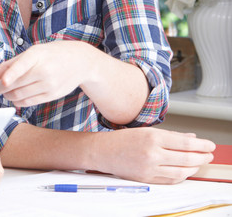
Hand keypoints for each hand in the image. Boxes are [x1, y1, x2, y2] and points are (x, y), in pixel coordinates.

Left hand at [0, 41, 88, 106]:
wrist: (80, 62)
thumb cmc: (51, 55)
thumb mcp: (32, 52)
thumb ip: (10, 64)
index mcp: (37, 54)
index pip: (22, 65)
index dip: (10, 75)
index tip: (2, 82)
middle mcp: (44, 70)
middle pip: (17, 83)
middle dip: (1, 88)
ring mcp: (49, 84)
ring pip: (21, 95)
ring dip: (8, 96)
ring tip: (4, 92)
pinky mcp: (53, 95)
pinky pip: (30, 102)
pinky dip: (18, 102)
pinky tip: (15, 98)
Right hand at [93, 127, 214, 183]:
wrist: (102, 152)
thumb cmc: (122, 139)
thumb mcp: (146, 131)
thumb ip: (170, 136)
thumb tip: (192, 139)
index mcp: (152, 138)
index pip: (185, 143)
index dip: (202, 146)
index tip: (210, 145)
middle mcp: (152, 154)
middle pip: (186, 158)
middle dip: (202, 157)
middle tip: (209, 155)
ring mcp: (149, 168)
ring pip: (181, 172)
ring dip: (194, 168)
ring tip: (199, 163)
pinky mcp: (147, 179)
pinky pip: (170, 180)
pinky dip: (182, 176)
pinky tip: (185, 171)